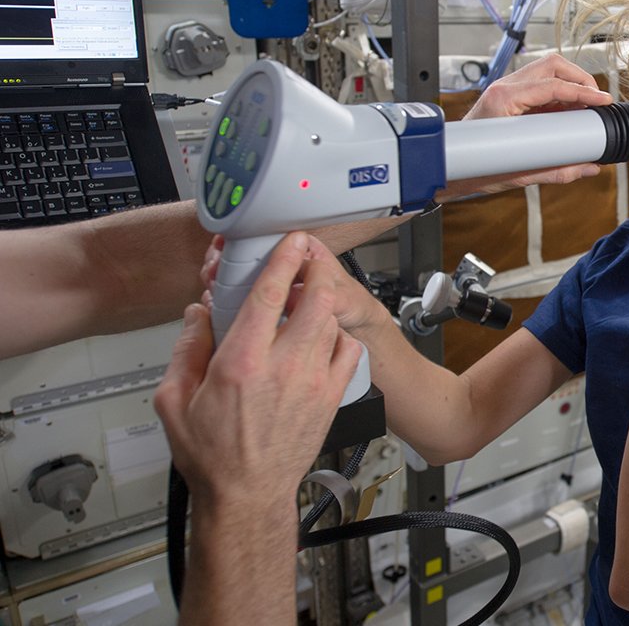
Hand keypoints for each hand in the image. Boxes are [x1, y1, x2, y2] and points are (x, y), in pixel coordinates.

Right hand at [156, 231, 361, 507]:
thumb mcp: (174, 401)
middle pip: (315, 299)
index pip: (268, 294)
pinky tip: (323, 337)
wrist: (247, 494)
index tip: (291, 241)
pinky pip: (347, 350)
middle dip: (316, 272)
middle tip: (310, 261)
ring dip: (323, 304)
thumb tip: (198, 315)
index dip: (283, 259)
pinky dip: (338, 336)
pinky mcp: (331, 396)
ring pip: (332, 322)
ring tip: (311, 299)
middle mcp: (282, 367)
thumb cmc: (212, 455)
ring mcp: (312, 381)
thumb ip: (186, 350)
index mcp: (241, 362)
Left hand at [443, 54, 615, 197]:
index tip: (602, 101)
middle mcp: (504, 87)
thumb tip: (588, 167)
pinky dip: (559, 93)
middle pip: (552, 65)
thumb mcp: (520, 174)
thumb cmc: (475, 168)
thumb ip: (558, 171)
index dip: (583, 92)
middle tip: (597, 99)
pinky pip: (539, 85)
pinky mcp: (509, 96)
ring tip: (586, 106)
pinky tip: (569, 111)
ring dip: (570, 83)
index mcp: (504, 99)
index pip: (553, 85)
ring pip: (546, 70)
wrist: (450, 167)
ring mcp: (505, 89)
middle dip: (580, 78)